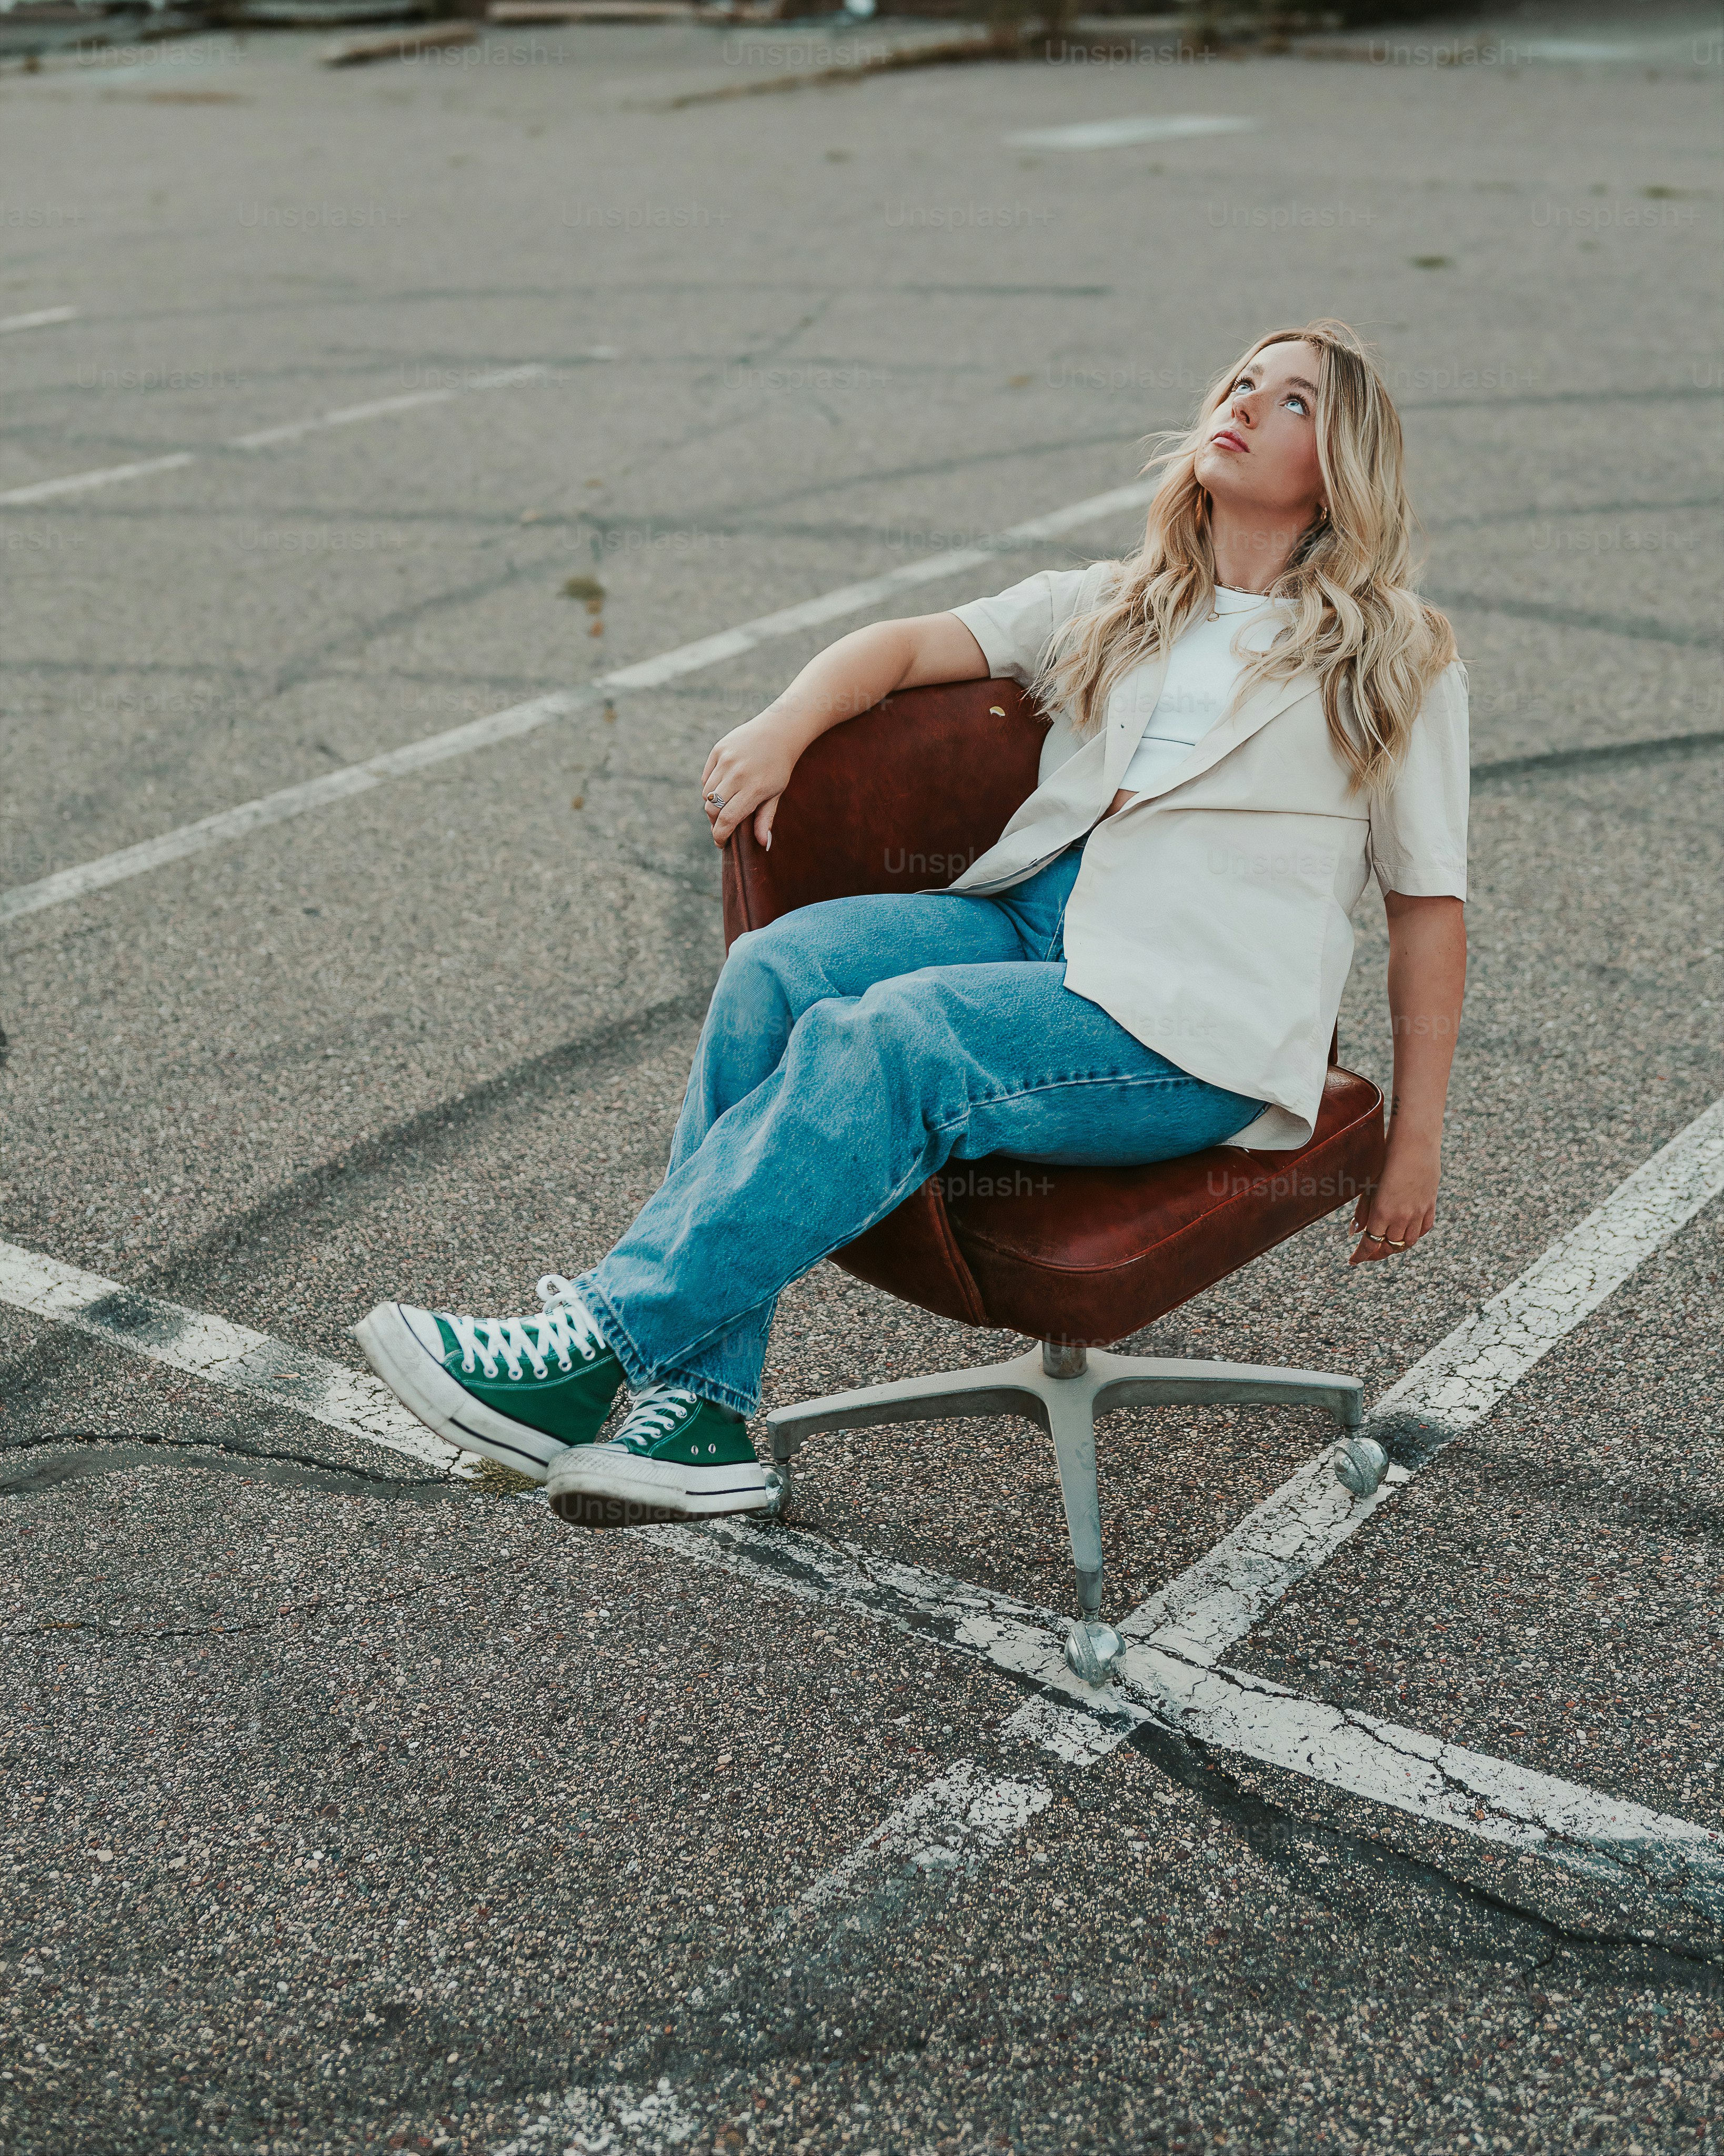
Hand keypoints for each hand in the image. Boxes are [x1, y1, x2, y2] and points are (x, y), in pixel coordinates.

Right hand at [700, 715, 796, 848]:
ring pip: (706, 794)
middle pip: (712, 808)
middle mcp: (737, 774)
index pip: (727, 819)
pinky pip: (706, 778)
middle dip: (715, 822)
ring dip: (711, 805)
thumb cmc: (779, 766)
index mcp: (754, 788)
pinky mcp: (718, 750)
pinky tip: (722, 788)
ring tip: (723, 806)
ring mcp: (725, 760)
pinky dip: (710, 788)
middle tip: (723, 826)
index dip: (720, 835)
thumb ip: (766, 818)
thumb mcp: (776, 792)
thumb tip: (763, 843)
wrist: (778, 731)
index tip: (721, 843)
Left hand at [1350, 1141, 1439, 1265]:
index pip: (1370, 1244)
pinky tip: (1406, 1233)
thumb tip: (1356, 1231)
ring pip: (1408, 1243)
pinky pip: (1424, 1229)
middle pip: (1389, 1247)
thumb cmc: (1386, 1160)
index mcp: (1382, 1213)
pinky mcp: (1430, 1206)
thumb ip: (1363, 1210)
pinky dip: (1414, 1235)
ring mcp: (1418, 1213)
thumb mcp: (1369, 1185)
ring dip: (1395, 1247)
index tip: (1353, 1260)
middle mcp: (1401, 1217)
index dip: (1361, 1255)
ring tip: (1387, 1246)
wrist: (1414, 1144)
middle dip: (1377, 1253)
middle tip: (1368, 1254)